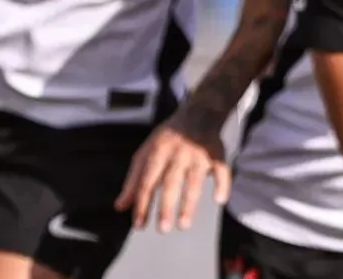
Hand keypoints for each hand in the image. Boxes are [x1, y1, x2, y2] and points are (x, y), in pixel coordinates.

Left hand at [115, 108, 230, 231]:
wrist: (197, 112)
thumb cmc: (167, 139)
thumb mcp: (146, 153)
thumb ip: (133, 181)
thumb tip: (120, 207)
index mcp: (157, 152)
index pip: (147, 181)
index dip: (142, 203)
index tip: (139, 225)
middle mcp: (178, 153)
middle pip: (171, 182)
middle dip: (166, 206)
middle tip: (162, 229)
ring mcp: (198, 154)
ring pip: (194, 180)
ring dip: (189, 203)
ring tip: (183, 225)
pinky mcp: (217, 154)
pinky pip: (221, 169)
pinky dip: (222, 183)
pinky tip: (219, 199)